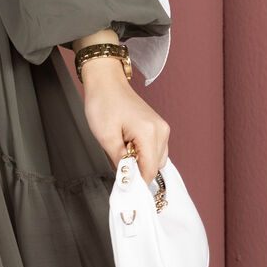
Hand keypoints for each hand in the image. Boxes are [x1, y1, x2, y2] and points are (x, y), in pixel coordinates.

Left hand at [78, 60, 169, 184]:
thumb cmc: (104, 104)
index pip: (149, 170)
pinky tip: (128, 144)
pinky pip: (155, 150)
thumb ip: (120, 162)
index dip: (136, 180)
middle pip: (155, 167)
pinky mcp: (158, 128)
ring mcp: (162, 128)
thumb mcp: (106, 137)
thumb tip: (128, 180)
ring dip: (140, 161)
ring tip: (122, 147)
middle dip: (137, 169)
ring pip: (157, 160)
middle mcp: (161, 131)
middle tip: (117, 158)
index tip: (122, 183)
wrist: (106, 83)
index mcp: (149, 132)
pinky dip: (142, 154)